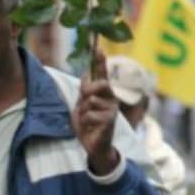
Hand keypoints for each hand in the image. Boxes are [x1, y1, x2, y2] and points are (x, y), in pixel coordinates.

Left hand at [72, 50, 119, 175]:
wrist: (93, 145)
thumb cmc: (88, 124)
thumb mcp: (82, 105)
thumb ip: (84, 91)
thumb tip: (85, 73)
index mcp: (104, 92)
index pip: (102, 74)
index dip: (100, 61)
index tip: (98, 48)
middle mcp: (111, 98)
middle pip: (99, 84)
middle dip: (88, 90)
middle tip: (84, 101)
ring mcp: (112, 109)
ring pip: (90, 101)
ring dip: (82, 112)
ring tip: (87, 120)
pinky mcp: (110, 120)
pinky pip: (89, 115)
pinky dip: (85, 122)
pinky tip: (91, 128)